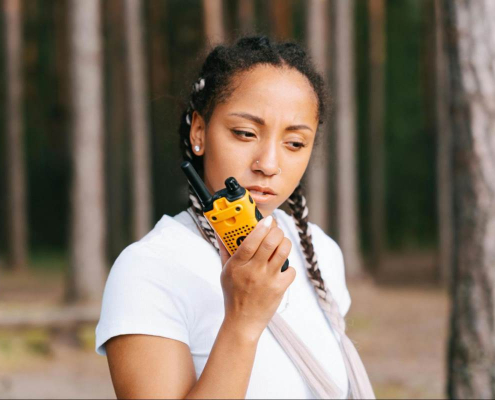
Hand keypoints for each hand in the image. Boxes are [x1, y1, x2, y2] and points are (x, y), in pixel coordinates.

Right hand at [215, 216, 295, 340]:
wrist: (242, 322)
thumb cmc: (233, 294)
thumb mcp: (225, 272)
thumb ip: (225, 250)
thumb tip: (219, 232)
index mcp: (237, 265)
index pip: (250, 241)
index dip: (260, 227)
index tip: (267, 219)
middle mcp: (253, 271)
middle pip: (270, 242)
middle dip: (277, 231)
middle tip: (276, 230)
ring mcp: (267, 280)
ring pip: (283, 252)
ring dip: (285, 243)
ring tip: (282, 243)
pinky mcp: (279, 289)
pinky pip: (291, 270)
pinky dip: (289, 266)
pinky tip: (282, 268)